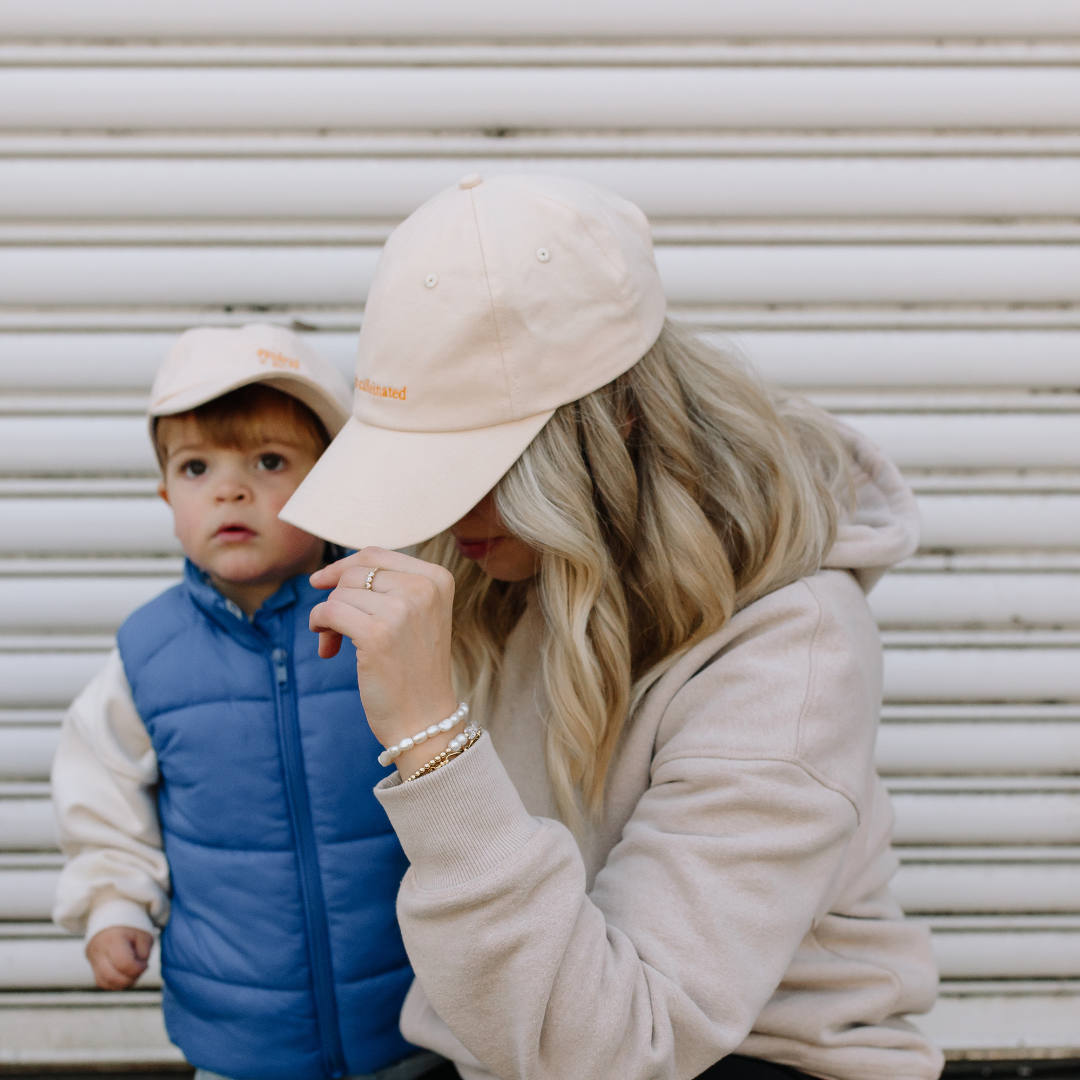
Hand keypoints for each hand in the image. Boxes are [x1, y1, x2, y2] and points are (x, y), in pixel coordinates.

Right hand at [86, 925, 153, 989]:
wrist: (111, 918)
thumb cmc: (130, 927)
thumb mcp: (143, 935)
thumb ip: (144, 952)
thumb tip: (140, 968)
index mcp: (113, 940)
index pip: (124, 963)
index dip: (138, 969)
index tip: (145, 964)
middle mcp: (99, 951)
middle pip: (112, 976)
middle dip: (130, 979)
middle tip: (140, 971)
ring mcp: (93, 960)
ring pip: (105, 982)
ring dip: (122, 984)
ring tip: (133, 974)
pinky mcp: (93, 966)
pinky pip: (102, 982)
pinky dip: (114, 984)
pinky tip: (125, 977)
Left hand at [310, 547, 459, 776]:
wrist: (425, 719)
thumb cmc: (414, 667)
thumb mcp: (416, 614)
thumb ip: (386, 585)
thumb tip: (327, 573)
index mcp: (437, 578)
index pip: (375, 554)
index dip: (343, 566)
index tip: (324, 582)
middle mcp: (424, 589)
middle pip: (355, 573)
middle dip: (336, 597)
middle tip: (334, 628)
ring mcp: (402, 610)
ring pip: (339, 593)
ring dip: (327, 617)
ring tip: (336, 643)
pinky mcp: (377, 635)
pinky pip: (328, 612)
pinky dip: (319, 626)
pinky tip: (328, 648)